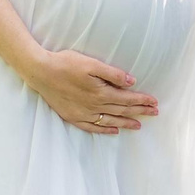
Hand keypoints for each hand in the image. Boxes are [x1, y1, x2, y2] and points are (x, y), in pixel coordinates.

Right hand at [25, 48, 157, 134]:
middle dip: (140, 112)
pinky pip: (93, 127)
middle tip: (154, 113)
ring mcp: (83, 113)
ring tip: (139, 125)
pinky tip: (114, 130)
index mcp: (101, 92)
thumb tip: (131, 82)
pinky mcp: (73, 117)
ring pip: (110, 121)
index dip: (142, 100)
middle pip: (122, 110)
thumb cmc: (66, 63)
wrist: (40, 72)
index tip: (155, 102)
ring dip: (126, 123)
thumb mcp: (91, 63)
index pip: (127, 98)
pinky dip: (105, 130)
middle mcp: (94, 106)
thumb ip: (112, 74)